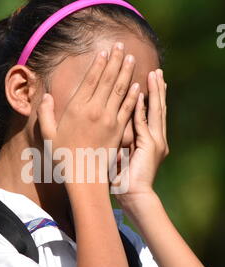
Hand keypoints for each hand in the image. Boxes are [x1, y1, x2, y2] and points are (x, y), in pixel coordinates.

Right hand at [37, 42, 140, 183]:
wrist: (84, 176)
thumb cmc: (63, 157)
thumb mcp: (48, 135)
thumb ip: (46, 114)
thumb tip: (47, 96)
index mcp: (77, 109)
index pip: (90, 80)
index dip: (98, 64)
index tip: (104, 51)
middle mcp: (95, 110)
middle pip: (108, 79)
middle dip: (115, 60)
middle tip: (122, 46)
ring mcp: (109, 120)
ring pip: (120, 90)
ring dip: (127, 72)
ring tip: (132, 58)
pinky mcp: (119, 130)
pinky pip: (128, 108)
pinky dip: (134, 95)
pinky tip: (138, 85)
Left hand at [114, 69, 168, 204]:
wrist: (133, 195)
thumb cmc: (124, 179)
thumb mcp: (123, 157)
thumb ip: (121, 142)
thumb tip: (110, 129)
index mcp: (150, 140)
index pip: (151, 112)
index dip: (150, 95)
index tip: (147, 80)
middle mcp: (156, 138)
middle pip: (158, 107)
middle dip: (157, 88)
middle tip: (157, 71)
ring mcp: (156, 141)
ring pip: (156, 110)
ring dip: (155, 92)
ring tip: (154, 74)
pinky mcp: (151, 145)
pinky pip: (144, 123)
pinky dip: (142, 108)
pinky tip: (139, 94)